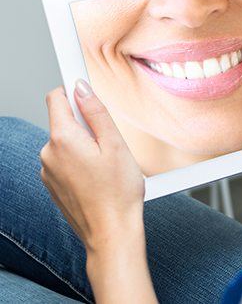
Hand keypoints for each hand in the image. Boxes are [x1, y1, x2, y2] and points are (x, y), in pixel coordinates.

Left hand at [41, 81, 156, 303]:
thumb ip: (96, 112)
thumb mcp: (115, 144)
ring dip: (84, 145)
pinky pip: (65, 160)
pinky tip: (98, 177)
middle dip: (85, 123)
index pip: (56, 98)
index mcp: (62, 139)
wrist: (111, 233)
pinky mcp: (53, 185)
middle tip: (110, 141)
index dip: (72, 88)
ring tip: (107, 165)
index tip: (81, 82)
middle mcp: (48, 153)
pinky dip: (80, 162)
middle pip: (64, 121)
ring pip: (66, 142)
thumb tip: (81, 89)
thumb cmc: (118, 193)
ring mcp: (48, 171)